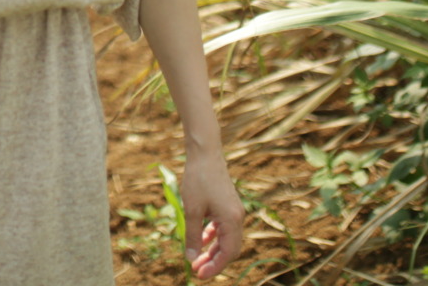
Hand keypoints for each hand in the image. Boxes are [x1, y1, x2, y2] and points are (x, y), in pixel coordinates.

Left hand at [180, 150, 244, 278]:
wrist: (205, 153)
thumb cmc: (198, 179)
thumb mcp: (192, 210)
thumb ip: (192, 236)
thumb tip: (191, 258)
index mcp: (232, 220)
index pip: (228, 253)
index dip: (214, 267)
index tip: (199, 274)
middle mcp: (237, 217)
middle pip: (229, 248)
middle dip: (213, 261)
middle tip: (196, 270)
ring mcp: (234, 211)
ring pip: (226, 239)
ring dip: (212, 250)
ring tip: (196, 259)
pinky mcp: (228, 205)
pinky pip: (223, 227)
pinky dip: (213, 236)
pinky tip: (201, 239)